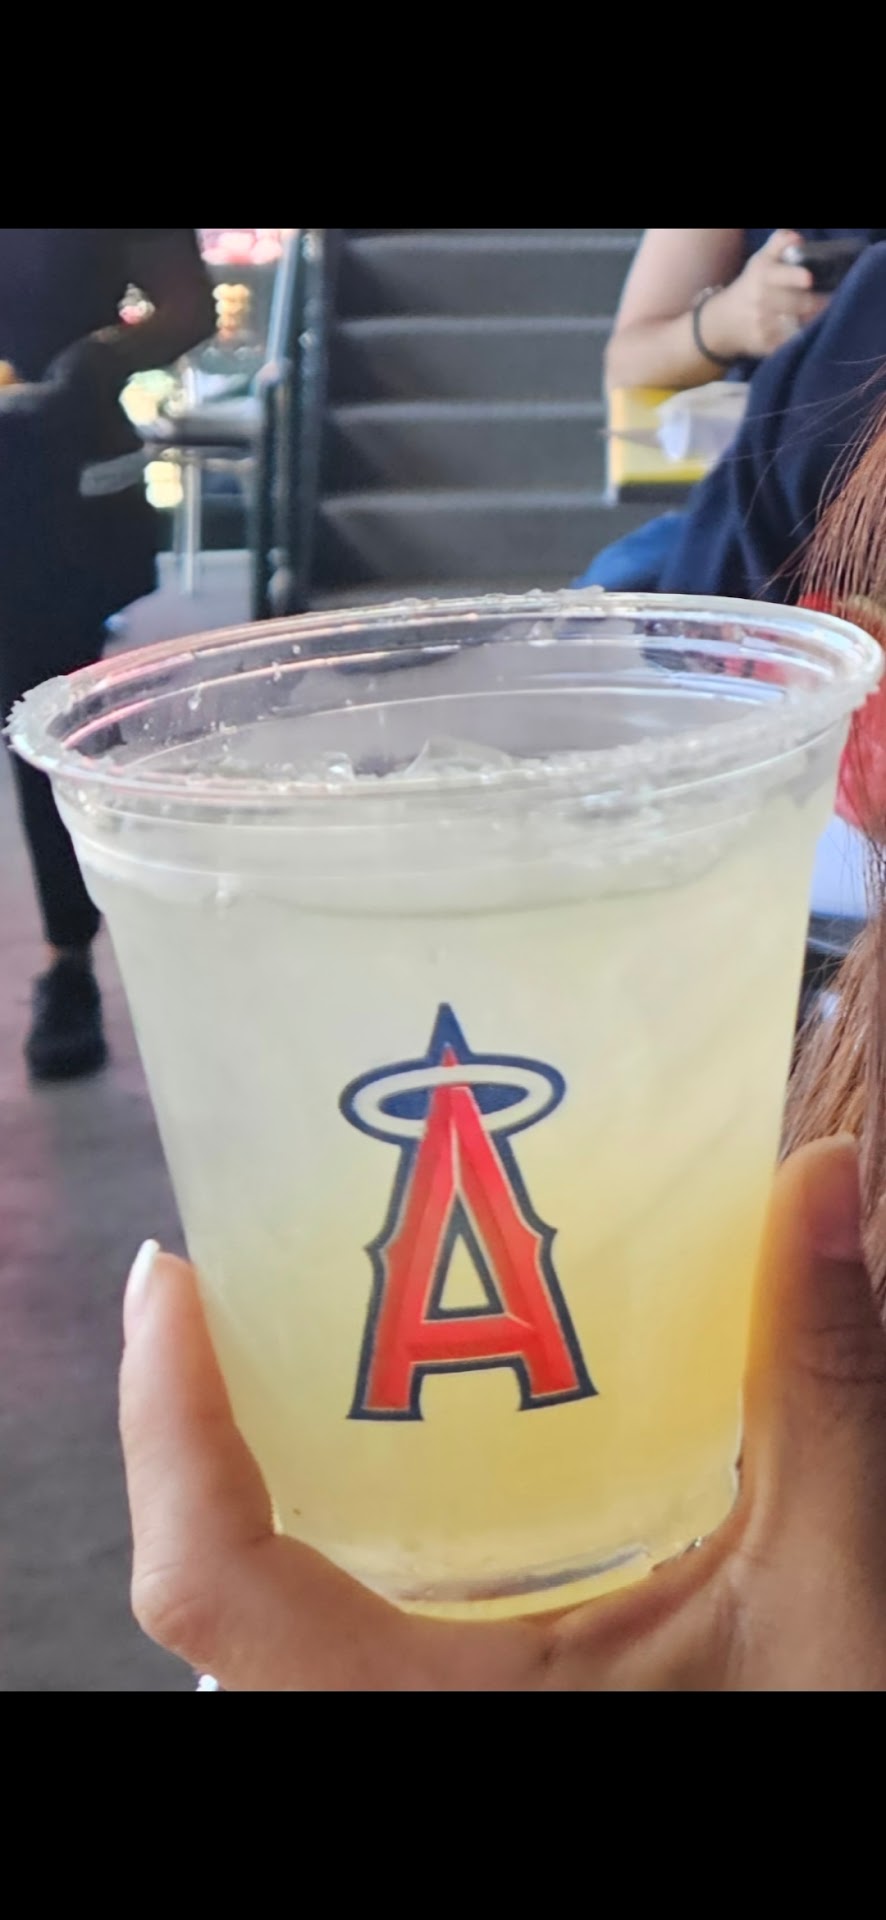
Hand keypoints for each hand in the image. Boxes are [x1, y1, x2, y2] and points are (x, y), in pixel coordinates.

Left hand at [120, 1139, 885, 1691]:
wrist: (841, 1898)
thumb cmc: (826, 1753)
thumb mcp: (820, 1597)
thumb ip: (813, 1394)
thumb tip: (817, 1183)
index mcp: (415, 1717)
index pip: (210, 1579)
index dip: (161, 1419)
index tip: (171, 1275)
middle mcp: (374, 1729)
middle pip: (212, 1581)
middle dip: (202, 1423)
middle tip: (242, 1280)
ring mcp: (399, 1730)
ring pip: (266, 1616)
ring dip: (259, 1482)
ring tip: (305, 1345)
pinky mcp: (440, 1721)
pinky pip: (330, 1635)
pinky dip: (330, 1536)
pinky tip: (410, 1458)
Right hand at [703, 229, 828, 361]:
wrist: (724, 322)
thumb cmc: (751, 286)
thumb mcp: (760, 261)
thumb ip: (779, 243)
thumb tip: (798, 238)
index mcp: (762, 276)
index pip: (781, 276)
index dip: (795, 277)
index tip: (809, 279)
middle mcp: (761, 301)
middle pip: (799, 303)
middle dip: (817, 301)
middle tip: (828, 298)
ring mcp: (764, 326)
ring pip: (799, 323)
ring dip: (813, 318)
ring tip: (819, 313)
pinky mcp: (768, 346)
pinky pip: (793, 340)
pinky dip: (803, 335)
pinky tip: (805, 328)